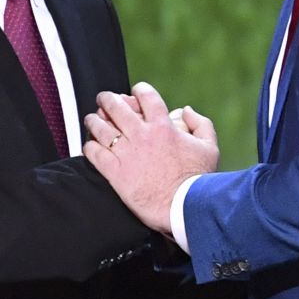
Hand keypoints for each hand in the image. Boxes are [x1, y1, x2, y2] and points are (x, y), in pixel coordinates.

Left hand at [83, 82, 218, 233]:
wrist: (184, 209)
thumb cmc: (198, 180)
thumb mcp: (209, 147)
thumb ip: (200, 123)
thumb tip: (185, 110)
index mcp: (163, 126)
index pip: (146, 96)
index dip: (139, 90)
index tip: (135, 92)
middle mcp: (142, 135)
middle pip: (116, 107)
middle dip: (107, 99)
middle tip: (103, 98)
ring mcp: (127, 153)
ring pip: (101, 128)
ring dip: (94, 120)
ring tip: (91, 119)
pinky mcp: (115, 173)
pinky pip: (95, 153)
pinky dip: (90, 146)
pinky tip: (90, 145)